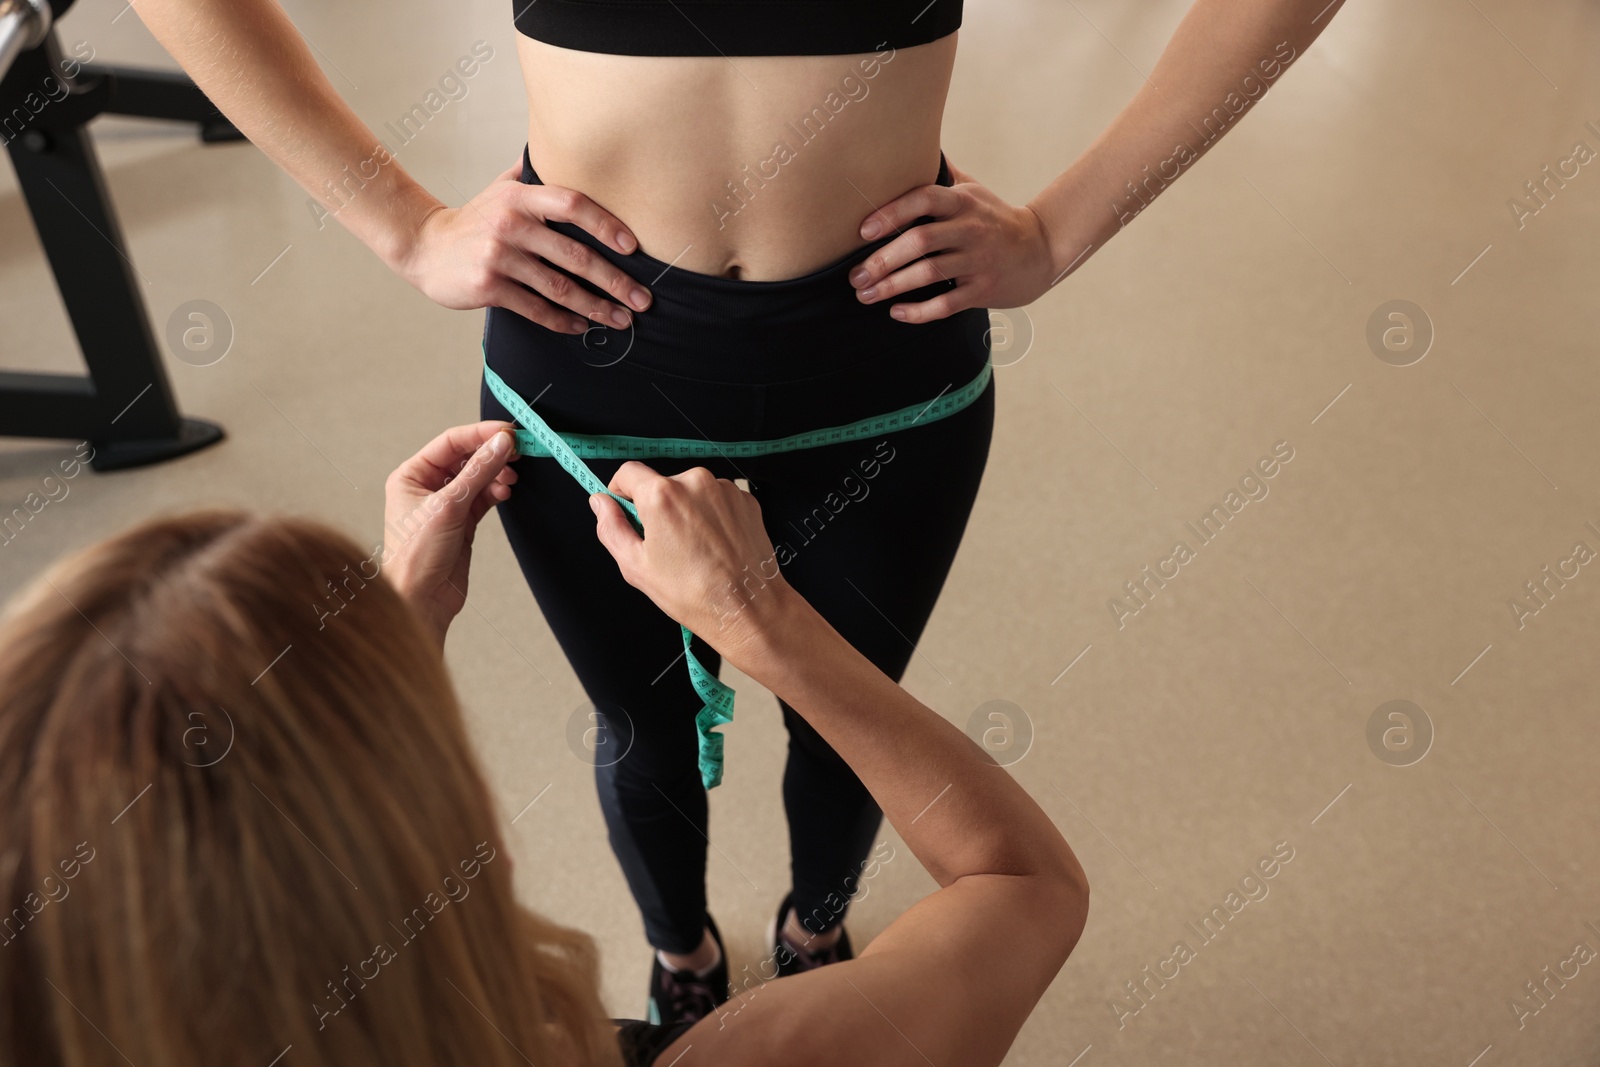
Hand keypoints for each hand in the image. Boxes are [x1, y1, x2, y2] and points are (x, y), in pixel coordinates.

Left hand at [382, 421, 519, 645]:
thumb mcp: (448, 506)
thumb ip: (478, 472)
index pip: (450, 442)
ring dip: (497, 473)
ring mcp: (447, 504)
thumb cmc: (416, 557)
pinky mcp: (463, 521)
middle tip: (518, 451)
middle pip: (467, 457)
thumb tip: (501, 443)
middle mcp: (427, 486)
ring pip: (479, 476)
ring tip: (511, 478)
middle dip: (492, 453)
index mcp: (411, 475)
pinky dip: (497, 491)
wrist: (421, 600)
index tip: (508, 432)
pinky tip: (505, 491)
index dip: (480, 434)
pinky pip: (484, 496)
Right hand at [395, 157, 653, 334]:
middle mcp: (510, 225)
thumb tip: (572, 150)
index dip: (606, 225)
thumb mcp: (501, 189)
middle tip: (642, 299)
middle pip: (574, 255)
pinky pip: (535, 308)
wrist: (424, 246)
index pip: (572, 204)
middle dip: (615, 281)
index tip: (633, 248)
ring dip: (595, 307)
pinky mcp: (489, 288)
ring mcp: (498, 257)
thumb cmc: (474, 220)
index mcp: (520, 197)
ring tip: (620, 320)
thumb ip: (535, 175)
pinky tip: (581, 327)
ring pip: (559, 287)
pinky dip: (562, 321)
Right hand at [588, 463, 792, 656]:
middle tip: (664, 544)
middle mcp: (695, 482)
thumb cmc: (694, 594)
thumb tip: (600, 503)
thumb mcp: (636, 567)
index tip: (625, 507)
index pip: (628, 472)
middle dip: (657, 508)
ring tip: (695, 549)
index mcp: (662, 496)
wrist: (749, 609)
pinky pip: (717, 499)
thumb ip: (611, 528)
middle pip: (662, 483)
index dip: (621, 490)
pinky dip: (711, 516)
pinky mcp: (746, 499)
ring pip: (691, 491)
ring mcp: (724, 489)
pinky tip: (714, 545)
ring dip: (687, 511)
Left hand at [848, 156, 1059, 323]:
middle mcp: (971, 229)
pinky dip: (919, 312)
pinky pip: (946, 304)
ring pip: (929, 274)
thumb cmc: (995, 218)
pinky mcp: (984, 290)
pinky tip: (897, 312)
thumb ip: (942, 176)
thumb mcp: (973, 190)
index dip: (891, 213)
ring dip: (892, 287)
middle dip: (882, 260)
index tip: (863, 231)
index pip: (924, 199)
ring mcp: (979, 261)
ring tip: (865, 294)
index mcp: (963, 202)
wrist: (1040, 250)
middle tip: (856, 275)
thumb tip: (908, 150)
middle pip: (921, 241)